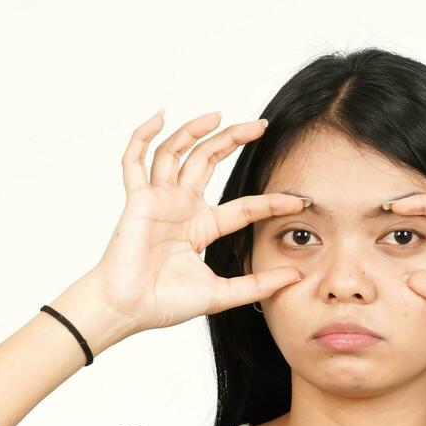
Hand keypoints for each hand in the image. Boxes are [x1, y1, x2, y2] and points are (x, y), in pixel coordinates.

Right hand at [63, 108, 308, 342]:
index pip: (243, 207)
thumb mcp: (220, 293)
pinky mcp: (137, 200)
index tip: (298, 200)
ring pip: (175, 153)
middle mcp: (181, 207)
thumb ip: (256, 285)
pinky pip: (135, 161)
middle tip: (259, 125)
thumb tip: (294, 277)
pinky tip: (160, 117)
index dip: (271, 202)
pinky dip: (143, 136)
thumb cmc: (164, 303)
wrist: (128, 309)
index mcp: (201, 227)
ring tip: (217, 115)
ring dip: (193, 130)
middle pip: (208, 161)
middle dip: (233, 140)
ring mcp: (159, 200)